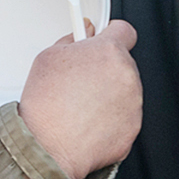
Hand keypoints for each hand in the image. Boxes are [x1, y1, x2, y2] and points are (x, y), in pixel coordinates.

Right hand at [18, 19, 142, 178]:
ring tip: (80, 105)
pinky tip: (87, 121)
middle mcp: (127, 76)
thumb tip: (82, 34)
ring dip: (108, 94)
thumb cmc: (45, 106)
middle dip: (105, 68)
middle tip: (81, 79)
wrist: (47, 147)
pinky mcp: (133, 129)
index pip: (125, 30)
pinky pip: (124, 118)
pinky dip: (110, 119)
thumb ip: (72, 39)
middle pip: (123, 64)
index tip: (105, 38)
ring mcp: (133, 104)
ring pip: (124, 92)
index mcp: (109, 52)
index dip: (112, 34)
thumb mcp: (47, 58)